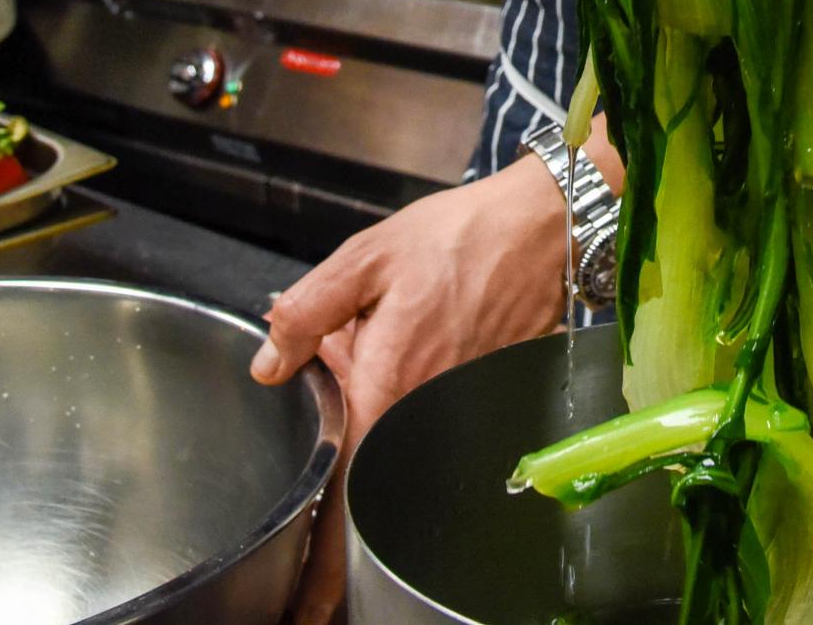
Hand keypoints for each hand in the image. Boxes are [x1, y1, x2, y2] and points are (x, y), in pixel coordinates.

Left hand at [253, 155, 568, 624]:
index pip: (350, 488)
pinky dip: (412, 403)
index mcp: (388, 379)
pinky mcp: (483, 396)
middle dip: (348, 486)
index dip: (328, 560)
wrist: (542, 226)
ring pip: (404, 446)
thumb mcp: (366, 256)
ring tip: (394, 365)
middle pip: (375, 473)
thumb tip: (270, 363)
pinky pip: (434, 423)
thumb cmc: (459, 236)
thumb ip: (309, 311)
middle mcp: (425, 408)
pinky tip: (415, 348)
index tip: (309, 603)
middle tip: (337, 455)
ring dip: (382, 428)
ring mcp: (459, 407)